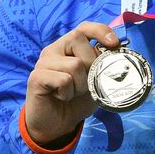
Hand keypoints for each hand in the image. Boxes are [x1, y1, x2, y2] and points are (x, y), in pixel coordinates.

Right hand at [23, 22, 121, 145]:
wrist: (58, 125)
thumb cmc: (76, 101)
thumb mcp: (96, 81)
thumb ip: (103, 66)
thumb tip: (117, 53)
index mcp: (68, 47)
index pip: (83, 28)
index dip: (100, 31)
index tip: (114, 43)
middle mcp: (54, 50)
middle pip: (78, 40)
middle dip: (91, 64)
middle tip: (85, 84)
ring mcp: (43, 62)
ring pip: (74, 64)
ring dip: (80, 85)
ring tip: (72, 94)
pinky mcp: (36, 77)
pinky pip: (63, 80)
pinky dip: (68, 93)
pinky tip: (61, 98)